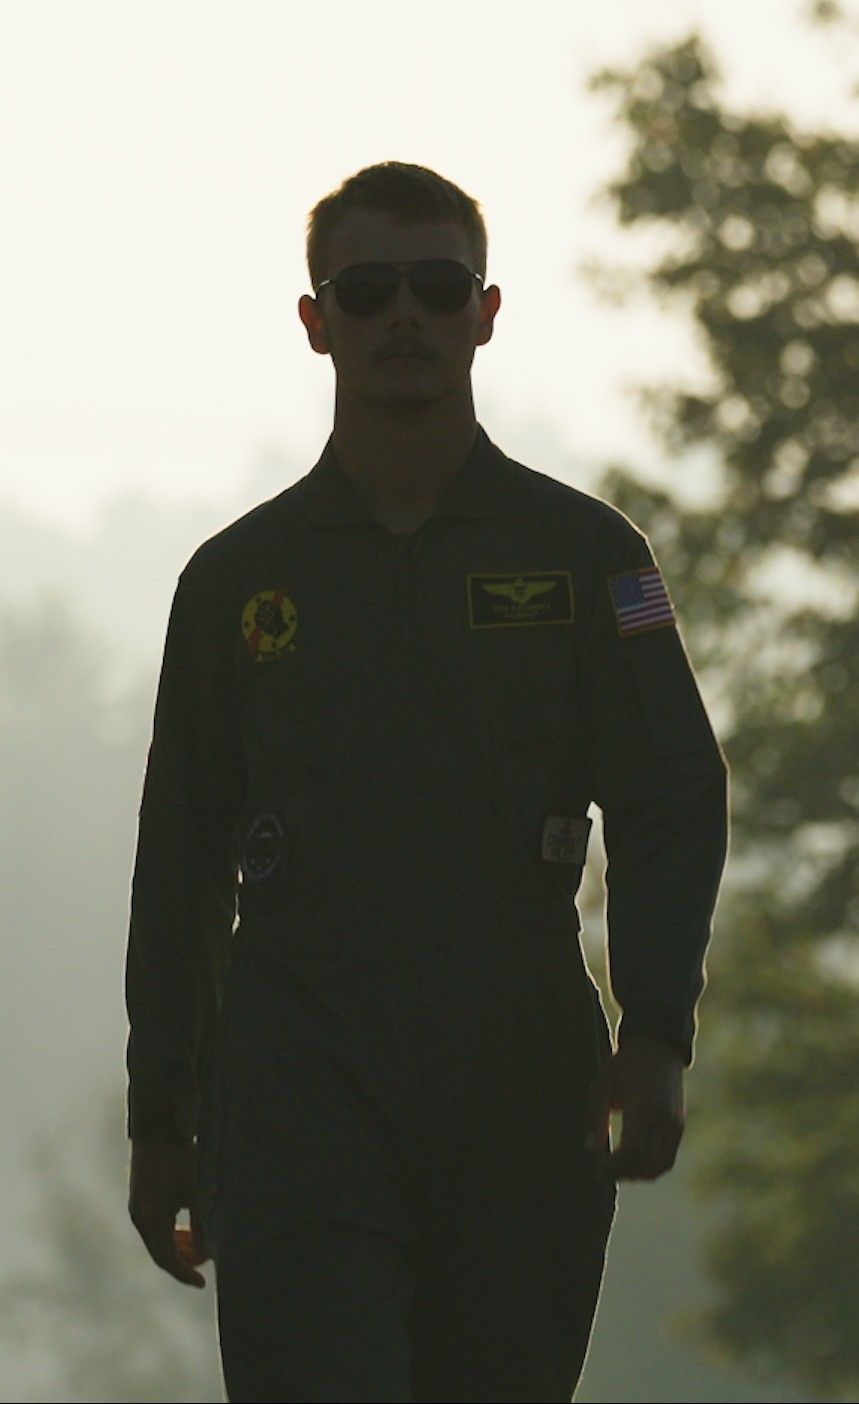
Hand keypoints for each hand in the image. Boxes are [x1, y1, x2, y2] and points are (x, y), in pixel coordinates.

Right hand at [128, 1140, 208, 1287]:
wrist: (158, 1125)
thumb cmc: (181, 1156)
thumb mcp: (196, 1190)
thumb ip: (202, 1223)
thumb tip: (207, 1253)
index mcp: (151, 1220)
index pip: (168, 1260)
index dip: (186, 1274)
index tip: (202, 1283)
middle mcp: (140, 1217)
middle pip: (161, 1252)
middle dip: (183, 1261)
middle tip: (204, 1265)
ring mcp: (138, 1207)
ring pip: (157, 1240)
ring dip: (177, 1246)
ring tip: (200, 1244)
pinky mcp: (140, 1197)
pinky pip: (155, 1226)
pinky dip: (171, 1232)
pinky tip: (188, 1225)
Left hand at [585, 1032, 684, 1180]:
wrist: (656, 1048)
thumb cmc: (623, 1066)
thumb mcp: (602, 1086)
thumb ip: (596, 1119)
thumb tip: (591, 1151)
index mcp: (642, 1107)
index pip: (631, 1151)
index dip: (613, 1166)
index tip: (596, 1165)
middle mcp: (663, 1119)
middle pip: (646, 1164)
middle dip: (622, 1174)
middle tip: (602, 1170)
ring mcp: (674, 1125)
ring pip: (659, 1167)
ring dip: (637, 1174)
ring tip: (617, 1169)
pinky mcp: (679, 1127)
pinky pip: (667, 1159)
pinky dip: (650, 1168)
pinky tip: (633, 1162)